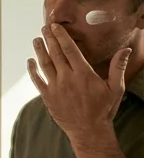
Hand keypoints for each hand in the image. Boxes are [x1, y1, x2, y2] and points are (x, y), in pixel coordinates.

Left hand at [27, 24, 131, 142]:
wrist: (89, 130)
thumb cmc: (103, 109)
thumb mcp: (115, 88)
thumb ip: (118, 67)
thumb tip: (126, 49)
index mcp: (83, 74)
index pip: (70, 50)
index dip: (62, 37)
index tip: (55, 27)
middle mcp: (67, 79)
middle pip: (56, 54)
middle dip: (49, 39)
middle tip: (44, 28)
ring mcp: (55, 88)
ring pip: (45, 65)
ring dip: (39, 51)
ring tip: (36, 40)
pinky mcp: (47, 97)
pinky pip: (37, 81)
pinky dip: (32, 70)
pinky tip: (30, 61)